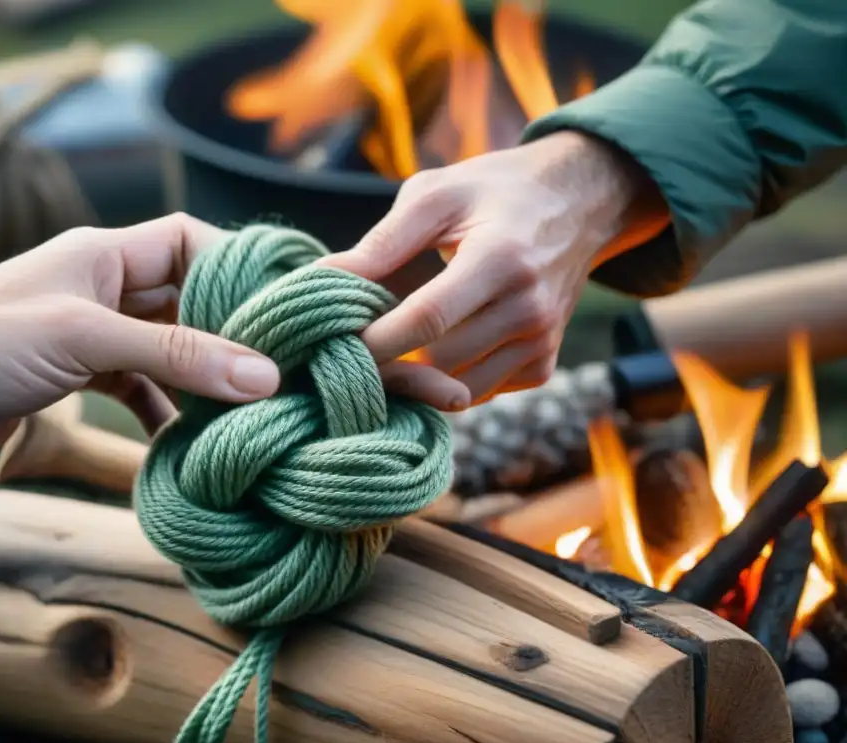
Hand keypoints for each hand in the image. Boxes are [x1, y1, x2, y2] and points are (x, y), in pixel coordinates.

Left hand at [0, 214, 280, 478]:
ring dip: (199, 377)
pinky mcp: (75, 378)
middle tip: (276, 367)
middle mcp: (103, 289)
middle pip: (187, 299)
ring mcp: (90, 335)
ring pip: (166, 349)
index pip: (190, 241)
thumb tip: (263, 375)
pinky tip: (183, 437)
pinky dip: (162, 410)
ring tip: (239, 409)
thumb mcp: (86, 340)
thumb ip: (176, 357)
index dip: (237, 266)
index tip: (280, 305)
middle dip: (229, 332)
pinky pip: (138, 388)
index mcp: (104, 255)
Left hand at [318, 131, 665, 407]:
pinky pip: (483, 392)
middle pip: (440, 360)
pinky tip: (438, 349)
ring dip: (419, 377)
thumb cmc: (495, 191)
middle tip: (351, 347)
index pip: (427, 318)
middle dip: (390, 361)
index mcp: (501, 258)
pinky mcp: (545, 363)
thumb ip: (381, 242)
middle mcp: (530, 307)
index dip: (375, 338)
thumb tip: (319, 277)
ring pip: (460, 388)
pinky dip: (452, 380)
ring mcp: (543, 340)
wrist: (581, 201)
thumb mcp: (437, 195)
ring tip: (390, 348)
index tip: (333, 342)